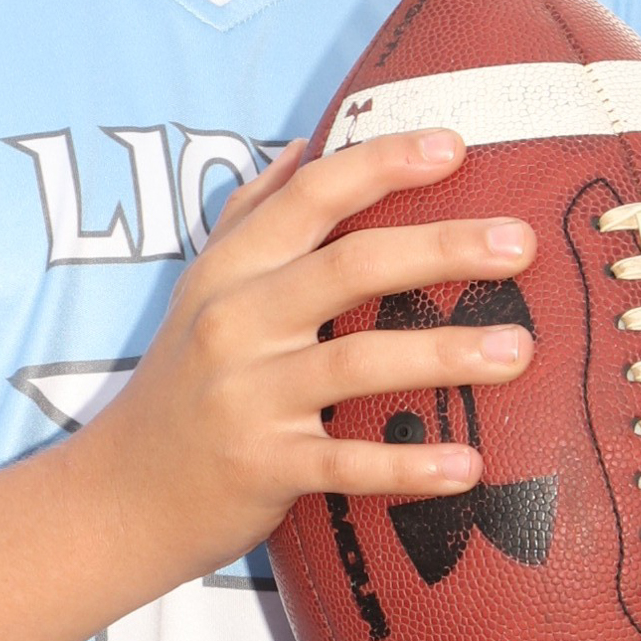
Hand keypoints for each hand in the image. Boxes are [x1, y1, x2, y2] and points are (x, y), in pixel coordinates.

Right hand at [79, 131, 535, 587]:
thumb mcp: (200, 288)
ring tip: (519, 350)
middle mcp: (236, 322)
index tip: (454, 145)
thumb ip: (250, 214)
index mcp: (230, 271)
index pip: (310, 196)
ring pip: (357, 362)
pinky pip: (346, 462)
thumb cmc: (179, 382)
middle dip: (441, 247)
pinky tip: (469, 463)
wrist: (120, 495)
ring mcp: (249, 396)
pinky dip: (407, 465)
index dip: (382, 163)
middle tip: (520, 241)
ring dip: (444, 354)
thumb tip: (304, 145)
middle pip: (350, 266)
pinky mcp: (263, 467)